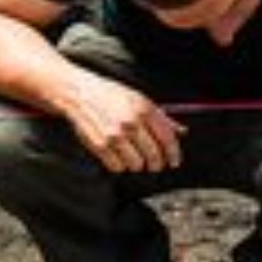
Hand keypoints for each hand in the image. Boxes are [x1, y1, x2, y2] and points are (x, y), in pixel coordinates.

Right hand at [62, 73, 183, 174]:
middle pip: (154, 155)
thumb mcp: (139, 99)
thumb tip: (181, 131)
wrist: (80, 94)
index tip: (173, 162)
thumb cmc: (111, 95)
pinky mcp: (100, 145)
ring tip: (131, 156)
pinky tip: (116, 156)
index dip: (173, 154)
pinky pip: (117, 167)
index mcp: (145, 109)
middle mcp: (132, 122)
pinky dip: (119, 166)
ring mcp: (115, 135)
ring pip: (136, 165)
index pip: (167, 138)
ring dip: (136, 164)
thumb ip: (161, 117)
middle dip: (156, 164)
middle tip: (154, 164)